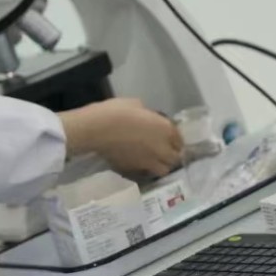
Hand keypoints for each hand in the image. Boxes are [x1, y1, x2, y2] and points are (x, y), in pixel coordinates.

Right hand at [61, 98, 183, 176]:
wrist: (96, 129)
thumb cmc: (116, 111)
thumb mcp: (135, 104)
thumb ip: (147, 114)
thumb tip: (147, 117)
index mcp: (165, 128)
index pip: (179, 138)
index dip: (174, 138)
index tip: (169, 136)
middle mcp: (161, 148)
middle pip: (175, 157)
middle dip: (171, 154)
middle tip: (163, 149)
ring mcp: (148, 161)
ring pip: (163, 169)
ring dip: (161, 164)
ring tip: (153, 159)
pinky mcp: (134, 170)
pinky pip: (145, 171)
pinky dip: (145, 168)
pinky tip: (137, 161)